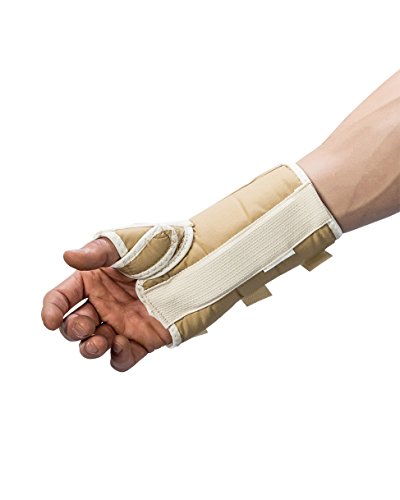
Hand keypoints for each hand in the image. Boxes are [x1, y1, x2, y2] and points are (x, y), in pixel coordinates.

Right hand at [41, 238, 171, 370]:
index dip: (51, 310)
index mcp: (94, 280)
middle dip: (73, 329)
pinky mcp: (144, 340)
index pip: (62, 298)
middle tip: (87, 324)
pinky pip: (122, 358)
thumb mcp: (126, 243)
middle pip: (74, 326)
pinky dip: (117, 357)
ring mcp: (123, 323)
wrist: (198, 264)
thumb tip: (67, 256)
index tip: (50, 321)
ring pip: (94, 346)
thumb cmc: (162, 247)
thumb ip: (96, 253)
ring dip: (89, 349)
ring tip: (99, 342)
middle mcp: (105, 303)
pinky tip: (121, 344)